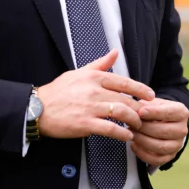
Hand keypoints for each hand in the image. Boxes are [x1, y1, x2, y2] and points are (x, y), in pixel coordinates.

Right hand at [36, 50, 154, 143]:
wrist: (37, 108)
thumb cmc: (58, 91)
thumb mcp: (78, 72)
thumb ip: (99, 64)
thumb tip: (115, 52)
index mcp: (93, 77)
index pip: (123, 81)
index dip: (140, 89)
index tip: (151, 96)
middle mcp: (93, 90)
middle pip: (125, 99)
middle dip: (139, 108)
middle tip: (147, 115)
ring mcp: (90, 107)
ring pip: (121, 113)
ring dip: (134, 121)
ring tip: (138, 126)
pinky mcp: (85, 123)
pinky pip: (110, 129)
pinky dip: (122, 133)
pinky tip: (127, 137)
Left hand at [131, 99, 188, 167]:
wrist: (162, 122)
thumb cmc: (155, 110)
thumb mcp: (153, 103)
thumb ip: (146, 105)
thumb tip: (138, 112)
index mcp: (181, 113)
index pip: (169, 113)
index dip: (154, 112)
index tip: (140, 112)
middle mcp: (182, 130)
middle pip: (163, 131)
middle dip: (145, 128)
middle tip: (131, 124)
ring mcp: (177, 145)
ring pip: (161, 147)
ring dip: (143, 141)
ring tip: (131, 134)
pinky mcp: (170, 156)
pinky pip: (157, 160)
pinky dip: (143, 154)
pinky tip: (134, 145)